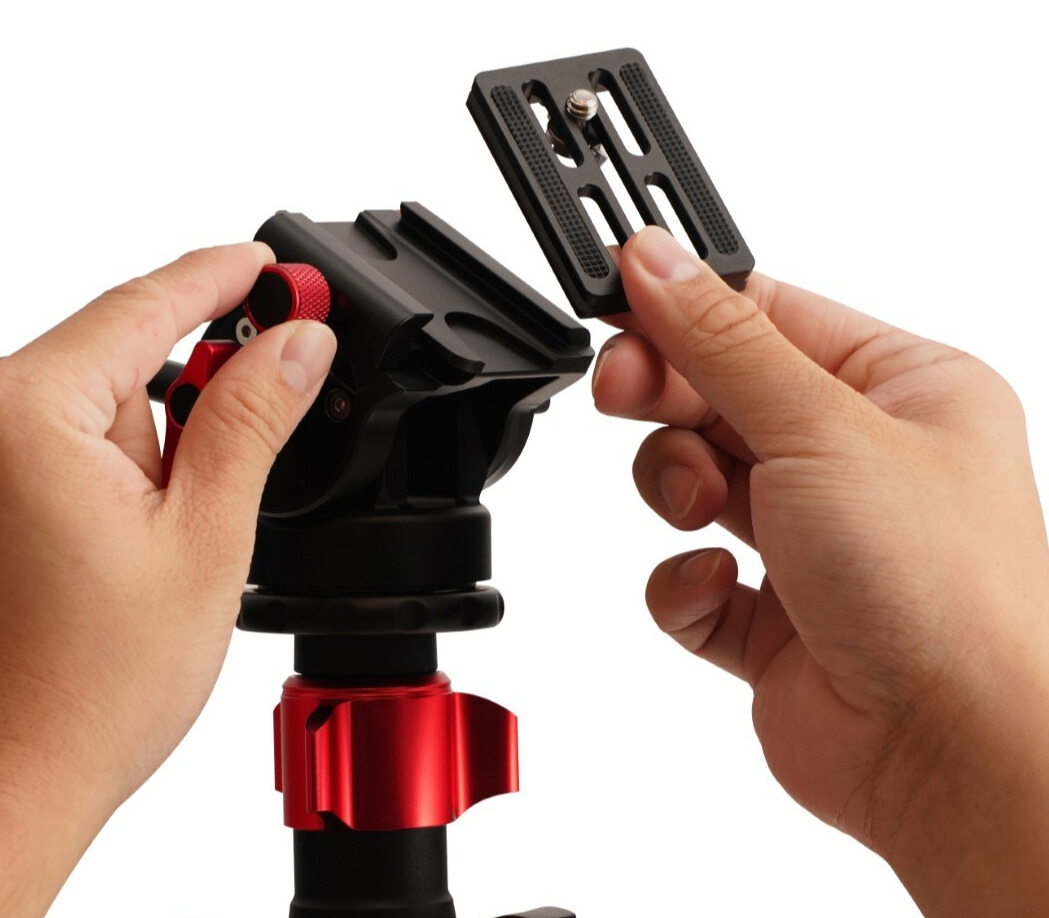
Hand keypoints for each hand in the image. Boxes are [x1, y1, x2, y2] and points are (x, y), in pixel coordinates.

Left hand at [0, 244, 335, 917]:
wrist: (28, 769)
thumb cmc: (95, 682)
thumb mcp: (207, 535)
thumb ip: (254, 421)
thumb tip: (301, 344)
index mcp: (30, 415)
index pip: (145, 304)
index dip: (226, 276)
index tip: (280, 262)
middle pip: (130, 351)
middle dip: (205, 386)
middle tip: (267, 427)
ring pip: (116, 403)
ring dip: (172, 443)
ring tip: (184, 533)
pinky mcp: (8, 489)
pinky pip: (89, 442)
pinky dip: (141, 466)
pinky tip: (156, 530)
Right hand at [592, 227, 1048, 915]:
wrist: (958, 759)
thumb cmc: (941, 591)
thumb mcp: (820, 426)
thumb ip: (720, 342)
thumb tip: (654, 261)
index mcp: (899, 390)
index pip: (763, 319)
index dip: (682, 311)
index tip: (615, 308)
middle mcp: (857, 462)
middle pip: (718, 396)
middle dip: (669, 400)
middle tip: (622, 393)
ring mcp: (811, 543)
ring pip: (696, 483)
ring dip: (676, 489)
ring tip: (700, 510)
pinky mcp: (770, 619)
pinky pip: (689, 579)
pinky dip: (683, 583)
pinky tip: (716, 589)